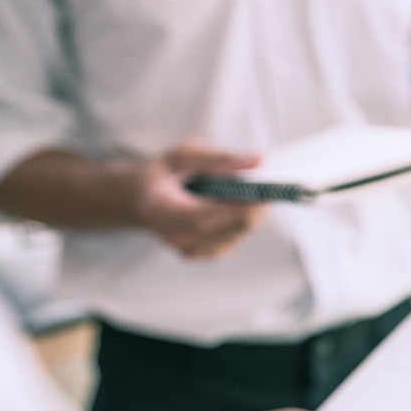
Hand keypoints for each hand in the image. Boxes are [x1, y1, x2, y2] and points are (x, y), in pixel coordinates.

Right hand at [135, 143, 267, 258]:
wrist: (140, 199)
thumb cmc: (163, 174)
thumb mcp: (183, 155)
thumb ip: (219, 159)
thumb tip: (259, 162)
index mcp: (162, 211)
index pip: (208, 215)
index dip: (242, 204)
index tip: (268, 187)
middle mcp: (175, 237)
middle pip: (233, 225)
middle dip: (257, 203)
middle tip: (270, 181)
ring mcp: (190, 250)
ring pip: (240, 231)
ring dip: (252, 210)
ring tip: (253, 188)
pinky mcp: (203, 254)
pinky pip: (236, 236)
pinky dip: (243, 218)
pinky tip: (239, 202)